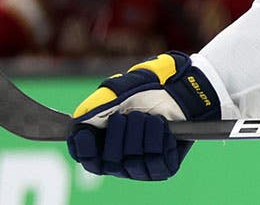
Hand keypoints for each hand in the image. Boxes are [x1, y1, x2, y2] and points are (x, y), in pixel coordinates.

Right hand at [67, 51, 220, 179]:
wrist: (181, 92)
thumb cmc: (147, 92)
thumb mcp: (118, 93)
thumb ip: (95, 107)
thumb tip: (78, 124)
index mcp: (105, 147)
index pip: (87, 160)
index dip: (84, 150)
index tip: (86, 133)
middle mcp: (122, 162)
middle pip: (109, 163)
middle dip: (118, 136)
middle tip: (129, 116)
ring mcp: (142, 167)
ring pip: (132, 163)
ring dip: (139, 135)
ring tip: (148, 118)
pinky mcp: (164, 167)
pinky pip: (155, 163)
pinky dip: (157, 140)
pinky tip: (162, 126)